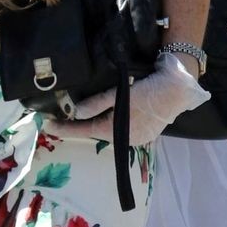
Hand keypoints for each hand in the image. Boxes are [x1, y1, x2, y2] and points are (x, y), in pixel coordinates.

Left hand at [45, 52, 209, 147]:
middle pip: (98, 132)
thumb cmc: (149, 89)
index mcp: (118, 130)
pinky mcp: (147, 133)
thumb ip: (97, 104)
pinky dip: (114, 124)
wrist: (179, 87)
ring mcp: (139, 138)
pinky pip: (124, 130)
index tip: (48, 126)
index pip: (85, 131)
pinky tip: (109, 116)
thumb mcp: (120, 93)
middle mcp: (128, 139)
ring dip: (98, 124)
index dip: (65, 129)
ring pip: (111, 132)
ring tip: (83, 116)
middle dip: (81, 126)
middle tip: (62, 118)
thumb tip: (76, 113)